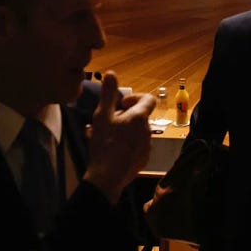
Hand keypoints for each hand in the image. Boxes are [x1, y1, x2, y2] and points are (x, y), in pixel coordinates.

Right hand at [83, 71, 156, 204]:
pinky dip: (125, 144)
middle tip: (107, 122)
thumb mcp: (102, 115)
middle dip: (123, 116)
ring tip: (104, 137)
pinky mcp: (142, 160)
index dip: (135, 97)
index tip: (121, 103)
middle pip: (139, 116)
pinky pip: (135, 146)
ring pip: (135, 132)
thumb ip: (108, 93)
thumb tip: (111, 73)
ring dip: (122, 131)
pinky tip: (109, 150)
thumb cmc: (104, 144)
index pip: (149, 99)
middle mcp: (147, 131)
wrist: (107, 178)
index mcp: (140, 117)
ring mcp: (146, 146)